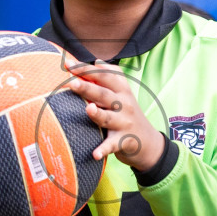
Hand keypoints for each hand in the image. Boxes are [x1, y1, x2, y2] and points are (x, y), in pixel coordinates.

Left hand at [62, 56, 164, 170]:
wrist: (149, 143)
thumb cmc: (128, 114)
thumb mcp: (124, 93)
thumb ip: (111, 76)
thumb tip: (96, 61)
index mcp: (121, 90)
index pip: (103, 76)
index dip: (85, 69)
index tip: (67, 63)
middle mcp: (124, 105)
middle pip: (103, 94)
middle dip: (88, 88)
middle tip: (71, 83)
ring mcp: (124, 123)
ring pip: (108, 117)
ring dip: (98, 114)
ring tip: (88, 109)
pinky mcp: (124, 141)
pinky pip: (112, 145)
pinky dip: (104, 149)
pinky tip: (94, 154)